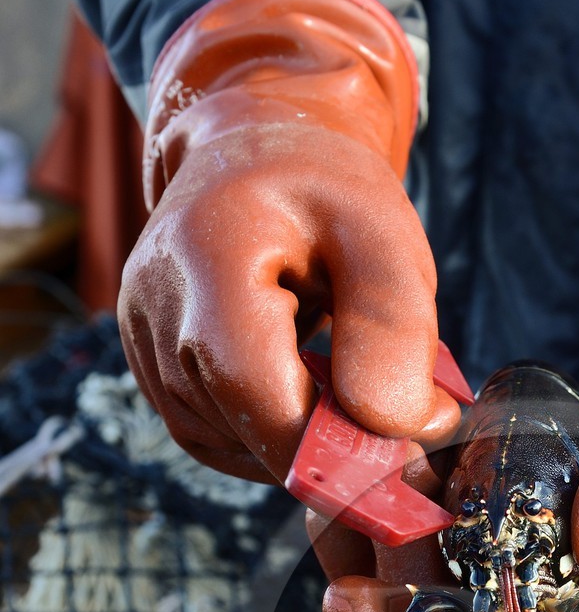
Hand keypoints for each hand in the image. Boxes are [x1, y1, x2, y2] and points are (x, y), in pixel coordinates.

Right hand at [120, 0, 460, 485]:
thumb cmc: (325, 191)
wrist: (257, 154)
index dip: (324, 444)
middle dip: (326, 449)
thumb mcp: (383, 236)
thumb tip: (404, 429)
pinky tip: (310, 403)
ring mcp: (142, 336)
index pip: (250, 385)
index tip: (399, 457)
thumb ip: (395, 328)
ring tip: (352, 399)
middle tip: (398, 437)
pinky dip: (268, 439)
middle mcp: (157, 298)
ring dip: (298, 445)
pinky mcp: (151, 365)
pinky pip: (211, 435)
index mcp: (210, 251)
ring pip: (224, 442)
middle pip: (237, 422)